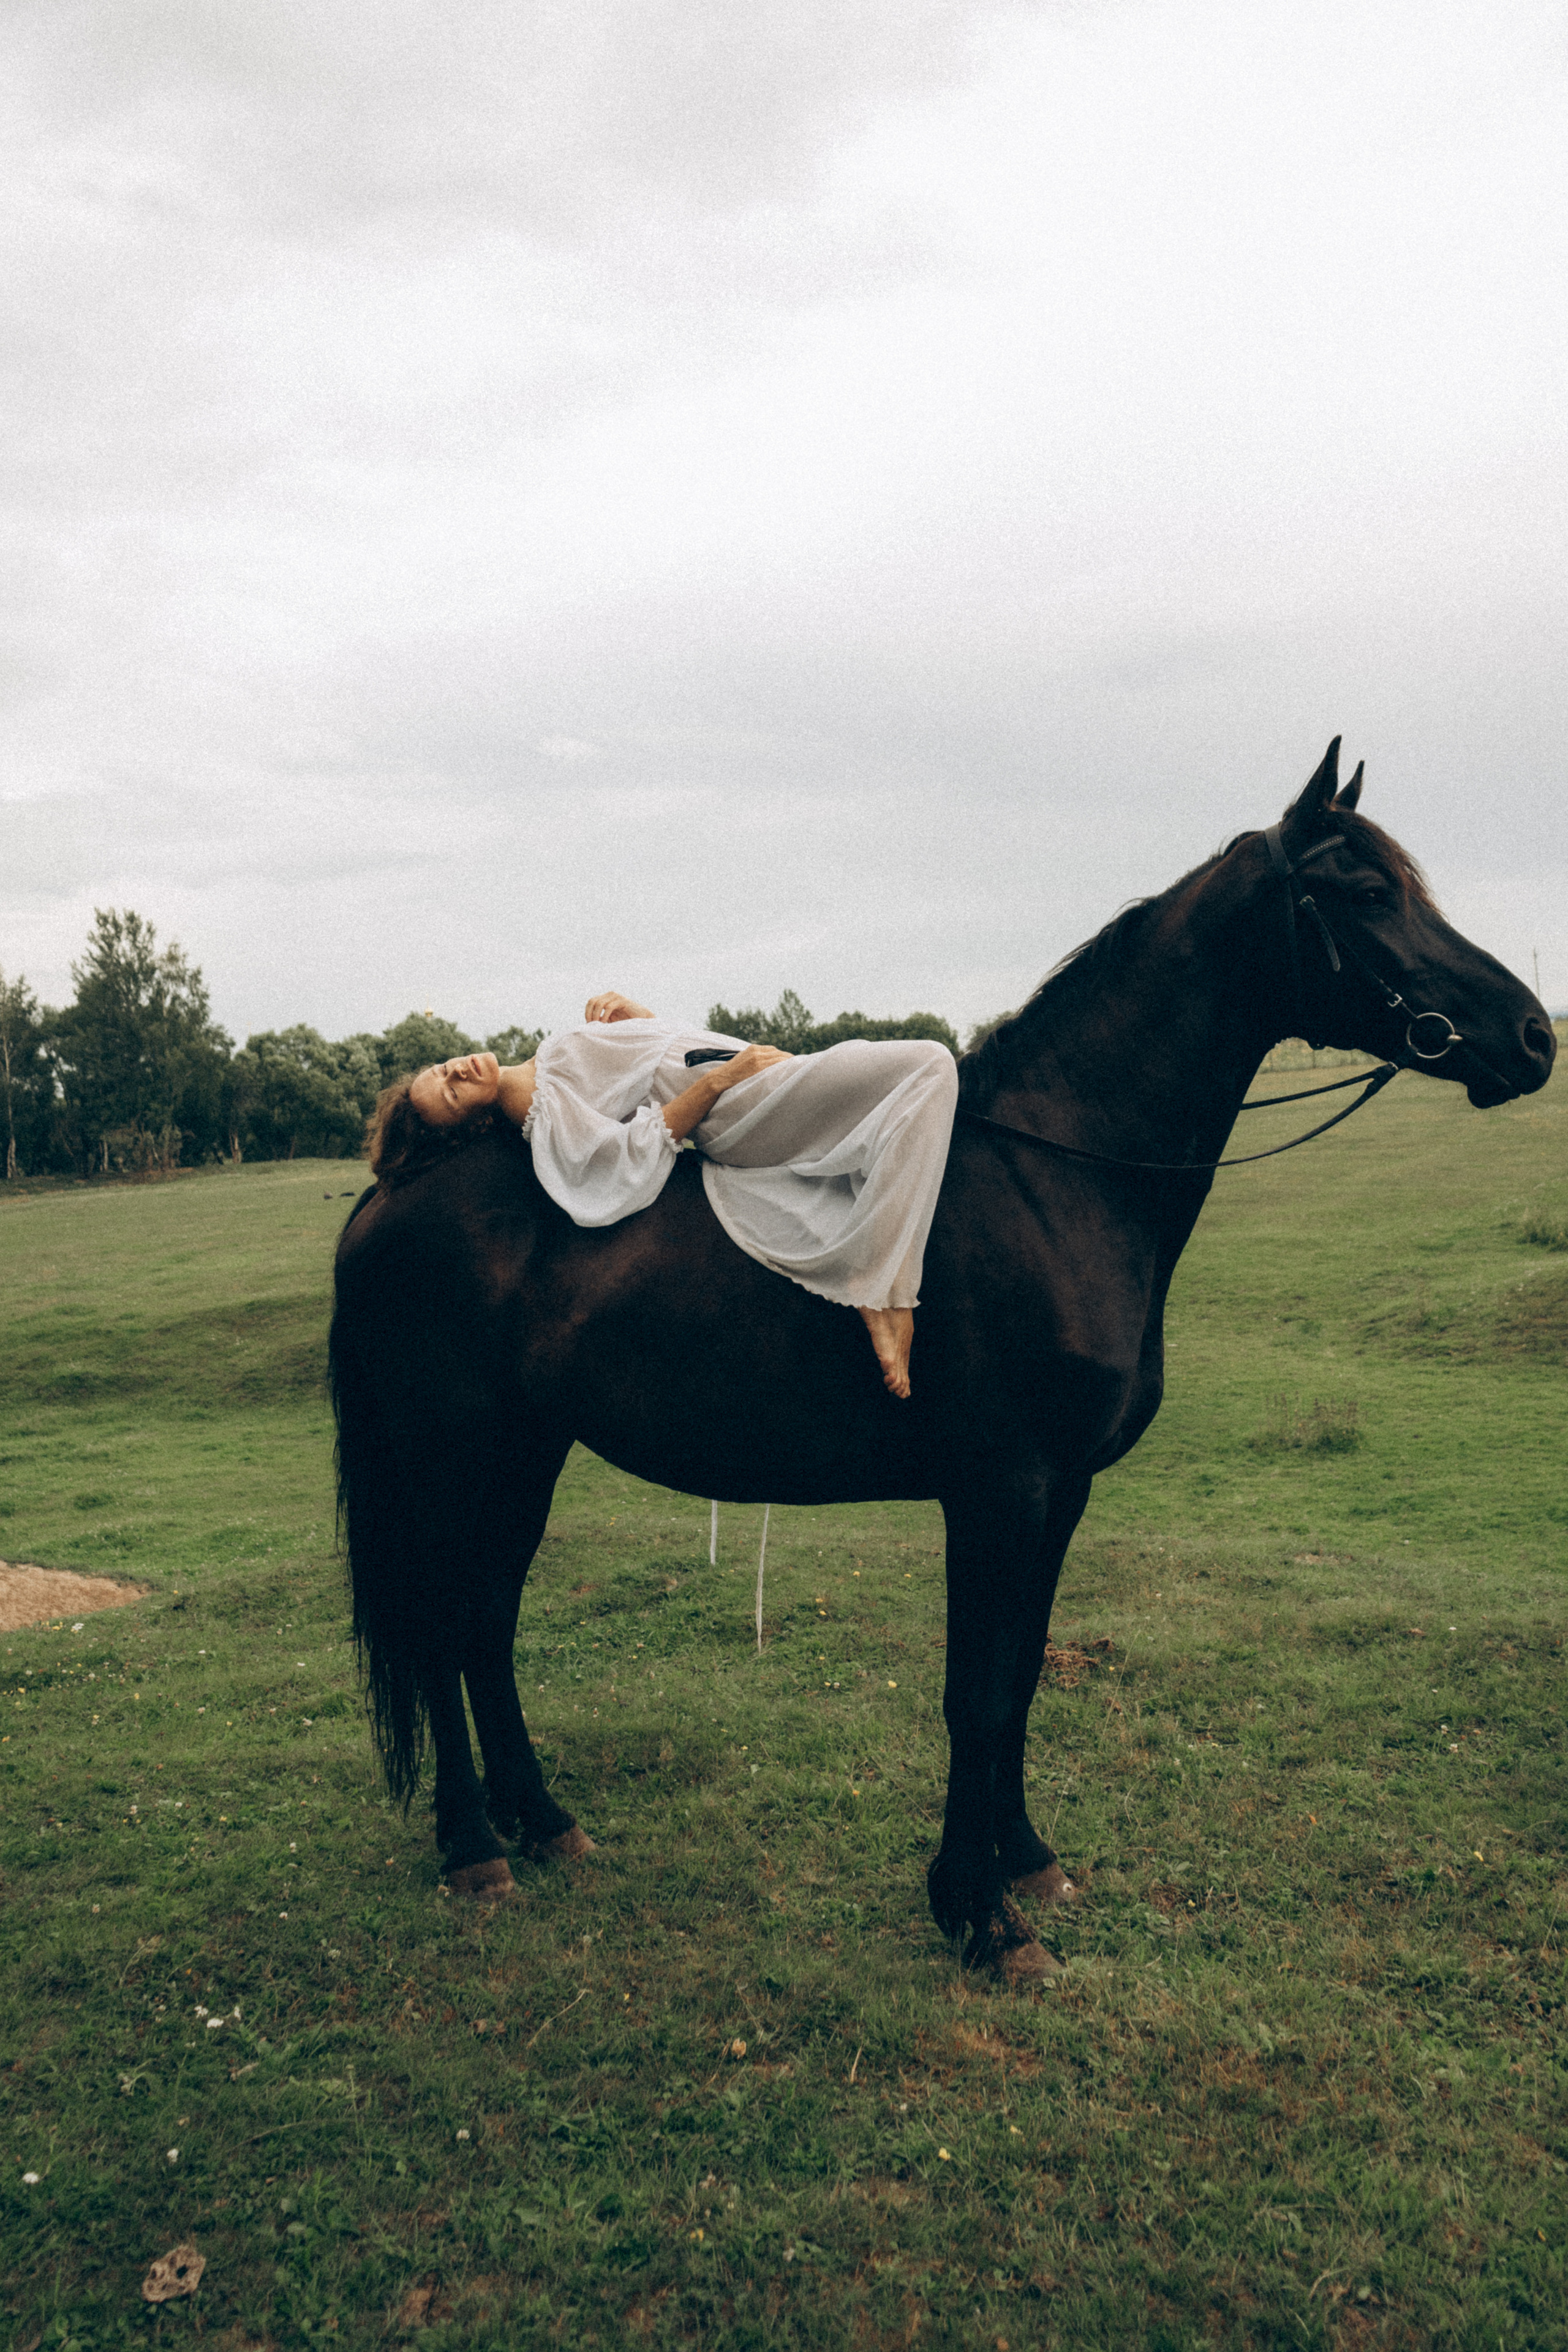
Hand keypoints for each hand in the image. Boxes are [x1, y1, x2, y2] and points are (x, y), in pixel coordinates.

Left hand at [585, 990, 653, 1023]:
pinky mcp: (622, 1001)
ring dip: (596, 1015)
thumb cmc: (625, 1022)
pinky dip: (604, 1015)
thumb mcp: (609, 1020)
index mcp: (606, 998)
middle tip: (591, 1025)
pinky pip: (609, 1007)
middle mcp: (610, 995)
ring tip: (598, 1025)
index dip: (587, 1012)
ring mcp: (616, 997)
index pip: (590, 1002)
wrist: (642, 1021)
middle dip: (590, 1014)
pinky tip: (605, 1023)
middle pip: (592, 1001)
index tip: (589, 1024)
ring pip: (599, 1003)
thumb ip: (600, 1019)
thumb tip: (587, 1024)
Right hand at [660, 1042, 792, 1143]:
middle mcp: (757, 1051)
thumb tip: (766, 1069)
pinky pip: (779, 1064)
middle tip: (796, 1071)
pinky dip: (786, 1068)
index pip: (774, 1051)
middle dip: (788, 1061)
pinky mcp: (759, 1067)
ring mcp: (759, 1059)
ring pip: (782, 1058)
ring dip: (790, 1065)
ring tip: (796, 1074)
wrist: (718, 1081)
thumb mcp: (742, 1063)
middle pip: (780, 1054)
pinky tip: (791, 1074)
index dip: (782, 1058)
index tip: (789, 1065)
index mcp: (753, 1049)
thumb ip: (754, 1062)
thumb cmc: (730, 1077)